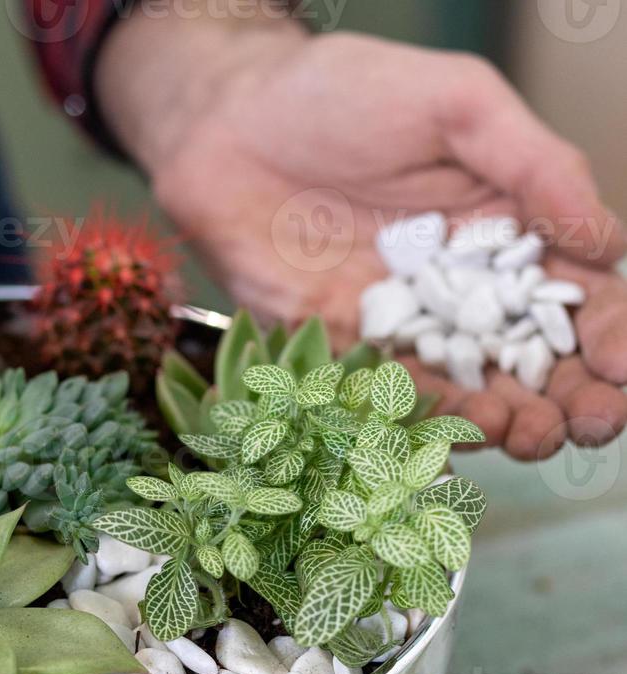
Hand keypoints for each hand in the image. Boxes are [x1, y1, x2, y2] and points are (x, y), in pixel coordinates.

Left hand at [98, 23, 626, 458]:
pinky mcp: (338, 348)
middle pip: (528, 358)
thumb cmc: (342, 95)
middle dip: (569, 396)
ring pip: (465, 388)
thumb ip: (533, 166)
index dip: (607, 334)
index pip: (573, 296)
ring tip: (535, 434)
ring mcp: (399, 325)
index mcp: (501, 233)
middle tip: (592, 421)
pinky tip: (463, 428)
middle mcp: (456, 290)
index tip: (621, 367)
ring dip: (507, 419)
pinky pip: (388, 393)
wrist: (229, 122)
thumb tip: (609, 243)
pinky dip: (427, 415)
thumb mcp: (457, 105)